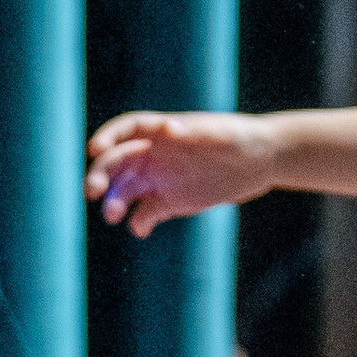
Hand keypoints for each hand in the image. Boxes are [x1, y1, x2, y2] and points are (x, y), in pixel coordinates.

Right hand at [83, 108, 278, 235]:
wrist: (263, 160)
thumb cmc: (240, 138)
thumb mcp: (220, 133)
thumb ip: (194, 132)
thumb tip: (168, 128)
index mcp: (161, 132)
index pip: (125, 131)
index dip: (107, 137)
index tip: (95, 149)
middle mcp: (154, 156)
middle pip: (115, 164)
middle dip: (100, 176)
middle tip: (92, 191)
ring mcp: (159, 181)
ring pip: (124, 192)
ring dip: (113, 203)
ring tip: (113, 215)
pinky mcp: (169, 203)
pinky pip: (144, 215)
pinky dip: (138, 223)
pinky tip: (142, 229)